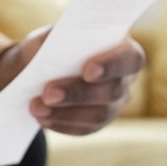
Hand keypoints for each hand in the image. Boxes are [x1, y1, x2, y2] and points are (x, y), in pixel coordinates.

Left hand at [0, 28, 144, 135]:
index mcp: (121, 49)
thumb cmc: (48, 48)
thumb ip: (52, 39)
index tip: (88, 70)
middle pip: (111, 91)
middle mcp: (124, 79)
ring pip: (98, 115)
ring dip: (65, 112)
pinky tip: (41, 118)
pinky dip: (60, 123)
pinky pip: (84, 128)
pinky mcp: (97, 122)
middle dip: (78, 93)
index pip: (130, 58)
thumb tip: (52, 46)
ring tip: (36, 108)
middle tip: (48, 93)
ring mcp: (114, 104)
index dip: (112, 65)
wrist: (36, 71)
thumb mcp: (47, 38)